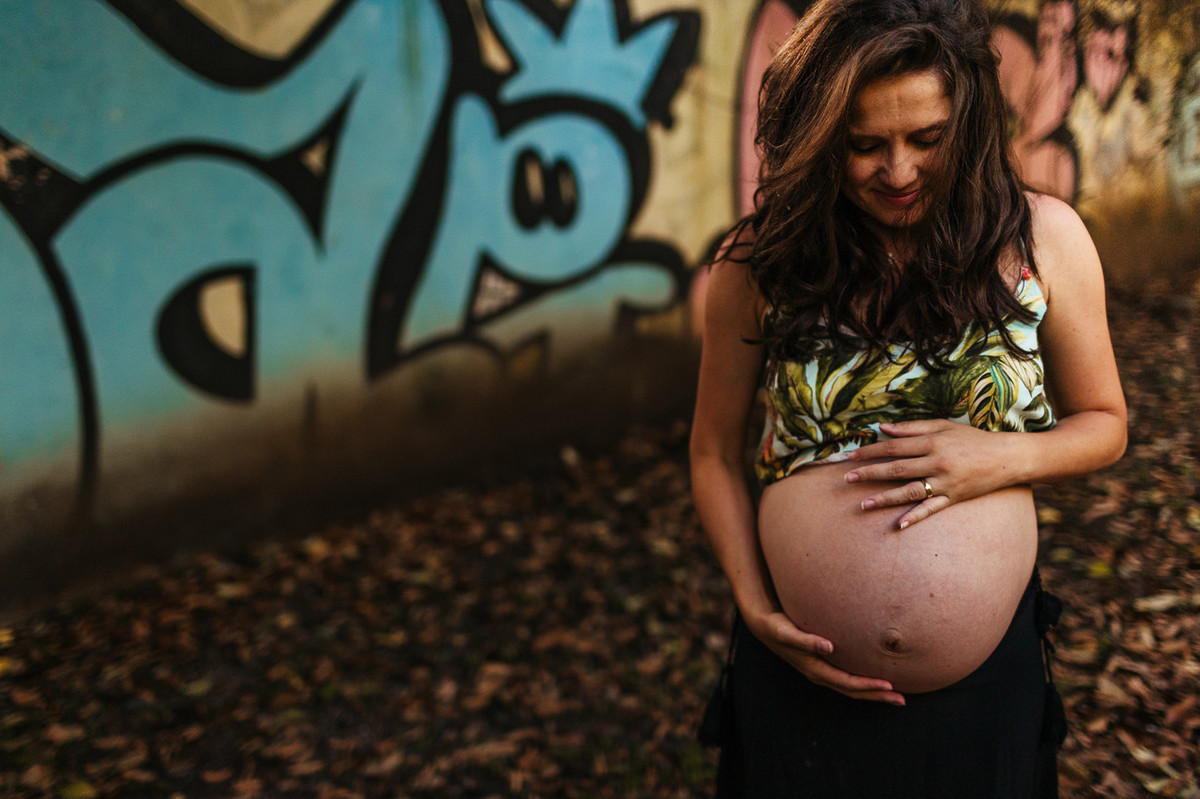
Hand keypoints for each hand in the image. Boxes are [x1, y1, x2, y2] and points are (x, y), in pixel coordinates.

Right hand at [743, 609, 905, 705]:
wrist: (764, 627)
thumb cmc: (777, 627)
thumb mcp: (787, 632)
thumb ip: (806, 639)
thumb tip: (829, 646)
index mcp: (814, 669)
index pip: (846, 683)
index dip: (867, 686)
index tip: (888, 685)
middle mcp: (819, 674)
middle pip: (852, 691)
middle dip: (877, 696)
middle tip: (902, 699)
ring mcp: (821, 672)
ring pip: (851, 687)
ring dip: (873, 692)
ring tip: (895, 694)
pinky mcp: (823, 664)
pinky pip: (846, 678)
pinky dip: (863, 682)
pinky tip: (874, 677)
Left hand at [844, 419, 1021, 528]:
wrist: (1007, 457)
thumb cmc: (972, 439)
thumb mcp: (943, 426)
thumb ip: (911, 428)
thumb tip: (882, 428)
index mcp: (932, 442)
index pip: (894, 447)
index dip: (870, 451)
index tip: (850, 456)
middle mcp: (937, 462)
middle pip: (897, 469)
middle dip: (870, 473)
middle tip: (847, 479)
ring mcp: (946, 483)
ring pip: (910, 491)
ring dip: (885, 498)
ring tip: (864, 504)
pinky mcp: (954, 498)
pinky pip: (932, 509)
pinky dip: (915, 516)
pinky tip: (898, 524)